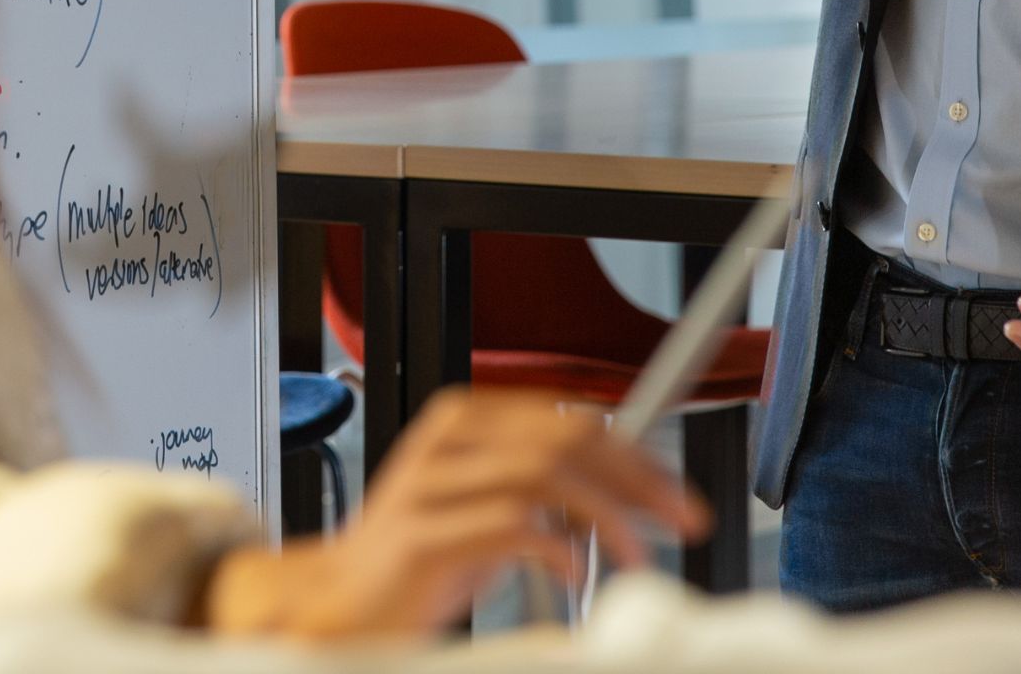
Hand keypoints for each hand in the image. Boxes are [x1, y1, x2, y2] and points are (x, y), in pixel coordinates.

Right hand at [199, 388, 705, 640]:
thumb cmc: (420, 562)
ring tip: (634, 554)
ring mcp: (431, 484)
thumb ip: (543, 489)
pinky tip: (575, 572)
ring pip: (546, 475)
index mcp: (464, 421)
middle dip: (638, 480)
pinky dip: (558, 549)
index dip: (636, 454)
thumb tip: (628, 486)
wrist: (341, 602)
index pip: (570, 418)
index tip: (675, 490)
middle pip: (566, 438)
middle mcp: (447, 440)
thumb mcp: (491, 511)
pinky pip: (512, 527)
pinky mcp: (425, 535)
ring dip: (607, 517)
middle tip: (679, 519)